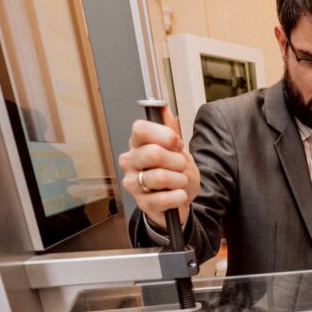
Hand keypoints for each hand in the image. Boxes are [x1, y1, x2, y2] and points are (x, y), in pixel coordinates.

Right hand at [118, 105, 200, 229]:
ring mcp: (133, 183)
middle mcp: (130, 162)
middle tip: (181, 165)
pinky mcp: (142, 203)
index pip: (140, 128)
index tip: (177, 143)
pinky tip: (179, 194)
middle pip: (153, 153)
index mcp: (137, 144)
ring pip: (160, 176)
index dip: (164, 135)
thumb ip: (169, 128)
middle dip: (176, 160)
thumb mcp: (176, 148)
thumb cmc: (174, 172)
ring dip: (180, 179)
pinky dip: (179, 196)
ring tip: (180, 181)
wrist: (178, 199)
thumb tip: (162, 107)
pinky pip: (164, 198)